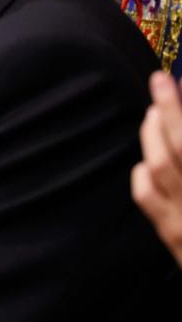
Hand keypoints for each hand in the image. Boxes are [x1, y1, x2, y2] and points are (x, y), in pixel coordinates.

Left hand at [132, 71, 181, 266]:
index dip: (179, 109)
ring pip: (159, 169)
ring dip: (153, 136)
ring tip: (153, 113)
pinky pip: (149, 201)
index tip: (171, 80)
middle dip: (168, 111)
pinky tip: (147, 162)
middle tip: (161, 82)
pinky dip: (144, 174)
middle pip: (180, 149)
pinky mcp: (177, 242)